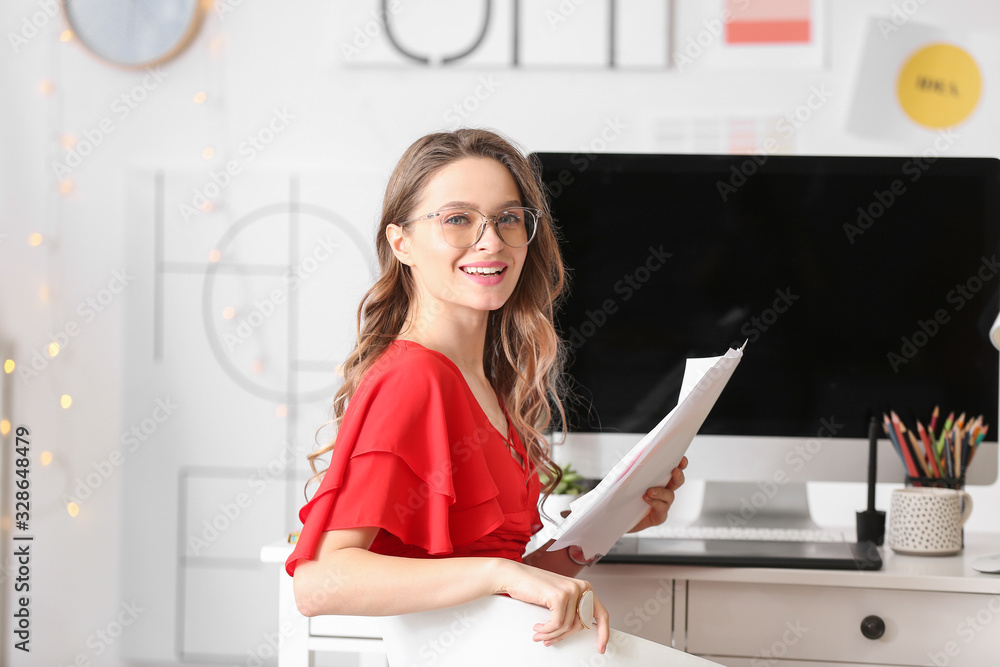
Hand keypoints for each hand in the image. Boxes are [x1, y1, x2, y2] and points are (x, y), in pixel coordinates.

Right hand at [494, 560, 610, 653]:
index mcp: (584, 588)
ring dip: (551, 634)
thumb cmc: (534, 586)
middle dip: (564, 635)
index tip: (601, 646)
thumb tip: (578, 630)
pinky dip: (546, 630)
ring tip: (541, 633)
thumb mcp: (559, 597)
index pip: (601, 614)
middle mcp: (581, 588)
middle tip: (551, 639)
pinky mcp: (559, 596)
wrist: (514, 575)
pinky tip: (539, 627)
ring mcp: (571, 591)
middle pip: (582, 625)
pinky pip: (556, 624)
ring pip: (567, 626)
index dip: (603, 633)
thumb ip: (572, 609)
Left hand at [627, 456, 687, 533]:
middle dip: (679, 475)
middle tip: (675, 471)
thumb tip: (633, 456)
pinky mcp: (659, 517)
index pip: (672, 469)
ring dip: (661, 492)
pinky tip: (646, 499)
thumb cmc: (622, 496)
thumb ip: (630, 469)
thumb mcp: (623, 479)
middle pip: (678, 481)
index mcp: (657, 479)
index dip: (680, 464)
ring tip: (649, 491)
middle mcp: (663, 491)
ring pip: (670, 495)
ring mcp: (663, 504)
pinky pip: (662, 509)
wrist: (616, 518)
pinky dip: (655, 503)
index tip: (681, 459)